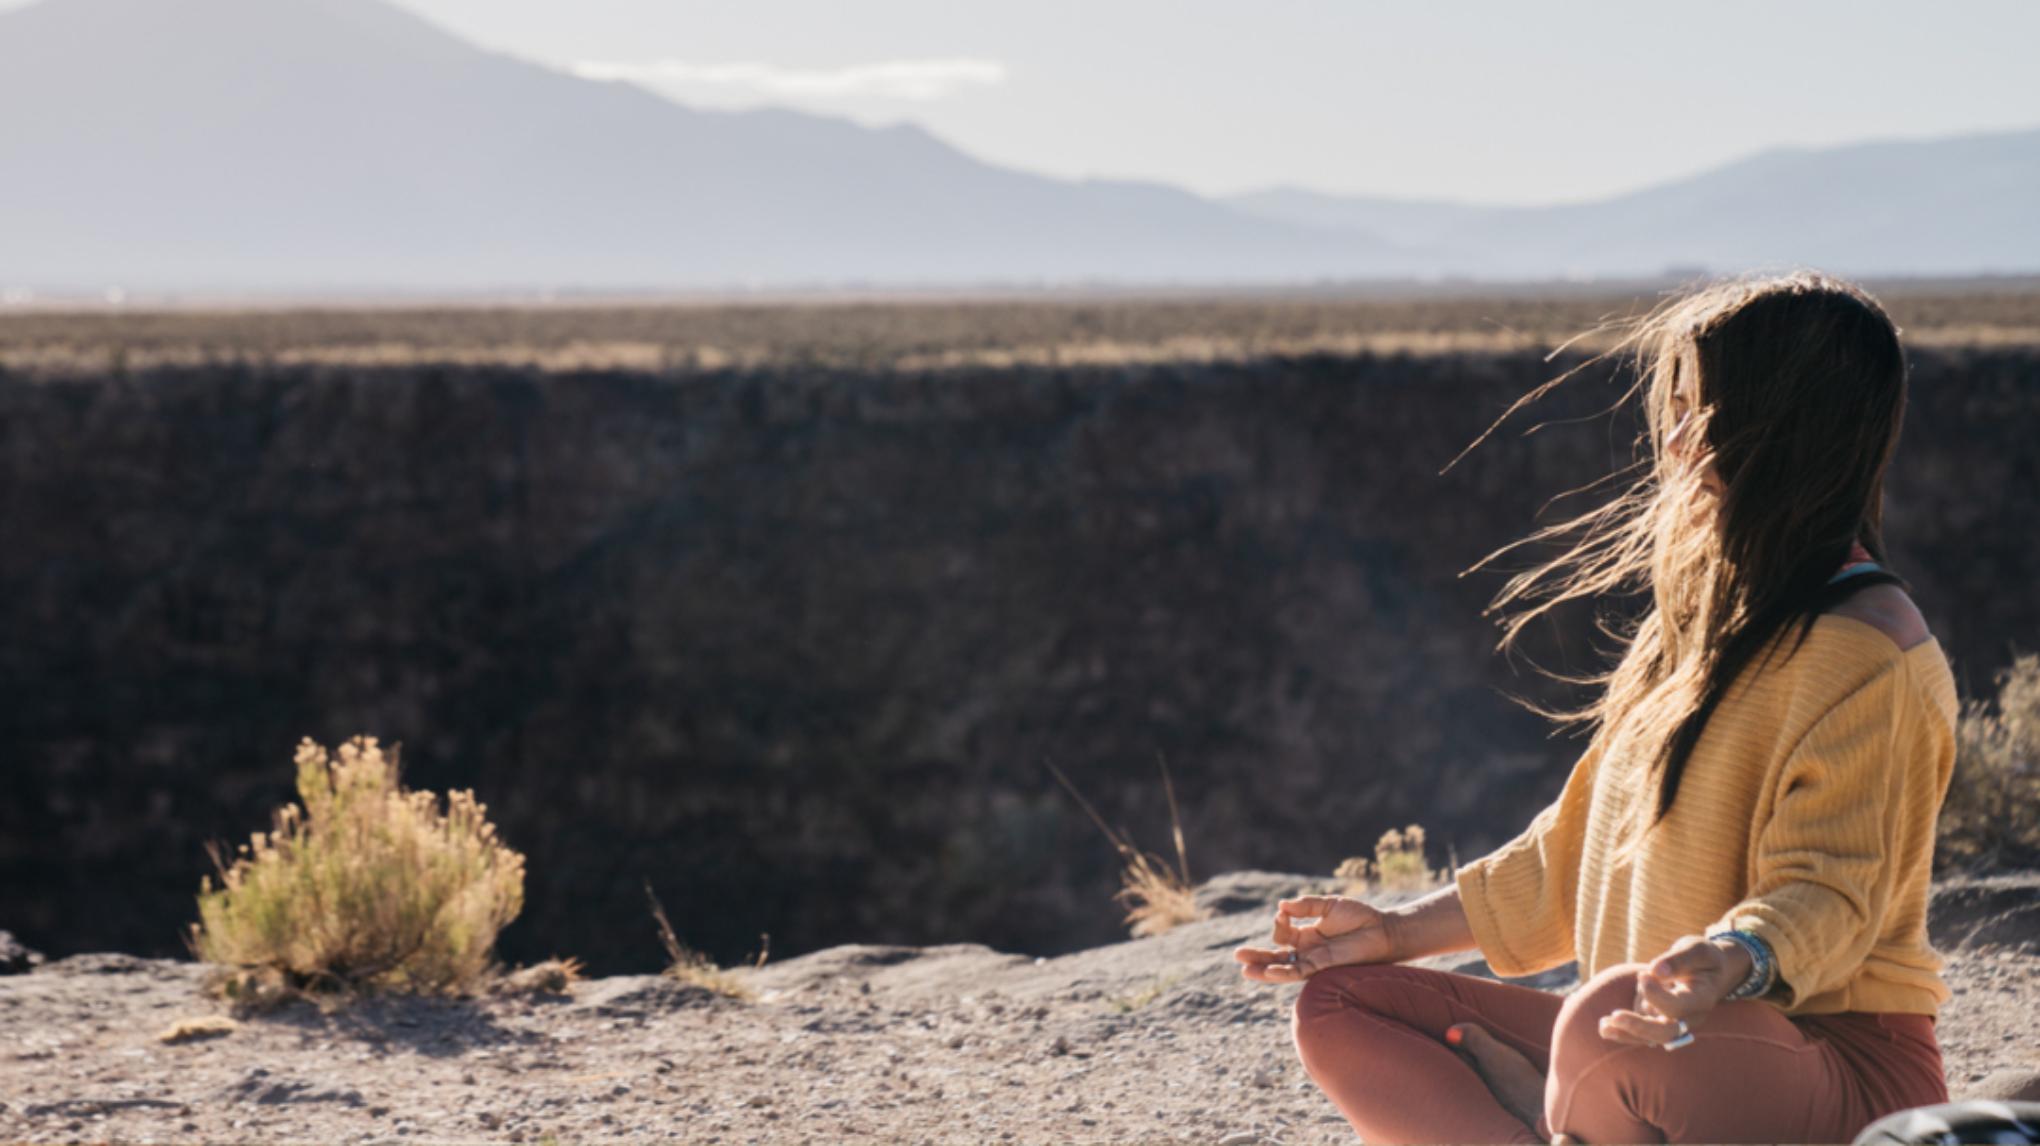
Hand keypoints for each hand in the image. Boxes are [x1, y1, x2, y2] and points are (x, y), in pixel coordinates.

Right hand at [1233, 894, 1396, 983]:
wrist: (1384, 932)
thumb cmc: (1360, 917)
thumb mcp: (1329, 905)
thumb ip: (1305, 906)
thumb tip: (1281, 905)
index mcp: (1308, 934)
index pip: (1283, 932)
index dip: (1279, 921)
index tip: (1284, 912)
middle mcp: (1308, 950)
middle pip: (1276, 956)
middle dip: (1257, 957)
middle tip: (1237, 956)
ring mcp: (1314, 960)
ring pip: (1283, 968)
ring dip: (1264, 969)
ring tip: (1244, 969)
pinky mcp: (1323, 967)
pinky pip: (1298, 972)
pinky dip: (1282, 972)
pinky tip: (1269, 972)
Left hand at [1597, 934, 1751, 1047]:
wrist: (1709, 971)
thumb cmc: (1703, 957)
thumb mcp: (1696, 949)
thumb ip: (1679, 960)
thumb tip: (1655, 971)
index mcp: (1702, 1000)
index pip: (1678, 1007)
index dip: (1657, 996)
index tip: (1642, 975)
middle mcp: (1689, 1018)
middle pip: (1666, 1032)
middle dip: (1640, 1027)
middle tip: (1615, 1016)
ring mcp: (1673, 1022)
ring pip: (1651, 1037)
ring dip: (1627, 1033)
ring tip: (1603, 1026)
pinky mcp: (1659, 1020)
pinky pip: (1641, 1032)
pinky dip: (1623, 1031)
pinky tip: (1604, 1027)